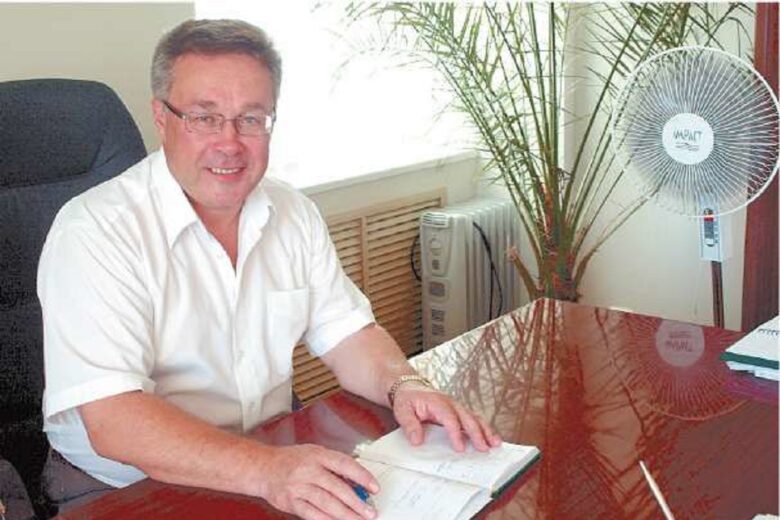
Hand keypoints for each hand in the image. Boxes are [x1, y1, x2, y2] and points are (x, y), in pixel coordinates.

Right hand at [257, 444, 378, 519]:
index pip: (345, 464)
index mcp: (317, 455)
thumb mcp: (314, 453)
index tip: (374, 487)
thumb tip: (357, 481)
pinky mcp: (291, 502)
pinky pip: (311, 514)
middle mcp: (308, 470)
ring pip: (326, 503)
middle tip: (370, 511)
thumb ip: (334, 465)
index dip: (362, 476)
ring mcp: (298, 487)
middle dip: (356, 502)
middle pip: (337, 488)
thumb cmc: (291, 460)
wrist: (263, 468)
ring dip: (345, 514)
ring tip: (359, 519)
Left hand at [392, 384, 501, 451]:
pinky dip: (484, 429)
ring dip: (486, 431)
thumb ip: (410, 425)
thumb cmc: (407, 399)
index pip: (450, 419)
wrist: (409, 387)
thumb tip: (417, 441)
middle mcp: (450, 403)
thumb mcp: (402, 411)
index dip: (455, 434)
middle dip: (478, 434)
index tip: (460, 448)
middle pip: (468, 418)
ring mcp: (457, 406)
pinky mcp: (459, 411)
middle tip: (484, 448)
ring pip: (475, 418)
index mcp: (437, 402)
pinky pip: (474, 419)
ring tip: (495, 444)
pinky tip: (491, 438)